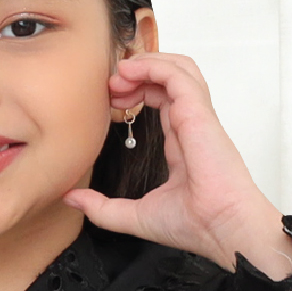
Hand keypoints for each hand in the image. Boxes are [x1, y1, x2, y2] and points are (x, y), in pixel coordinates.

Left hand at [64, 52, 291, 277]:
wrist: (219, 228)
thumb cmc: (192, 224)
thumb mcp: (133, 216)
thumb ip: (102, 207)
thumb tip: (72, 198)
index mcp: (182, 142)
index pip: (163, 100)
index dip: (137, 92)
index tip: (111, 101)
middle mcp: (192, 124)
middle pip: (169, 79)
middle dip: (138, 73)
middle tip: (110, 85)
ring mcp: (198, 116)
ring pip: (179, 69)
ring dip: (147, 63)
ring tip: (120, 71)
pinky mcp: (199, 114)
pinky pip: (179, 76)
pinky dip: (155, 66)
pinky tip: (132, 71)